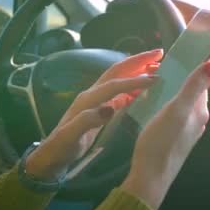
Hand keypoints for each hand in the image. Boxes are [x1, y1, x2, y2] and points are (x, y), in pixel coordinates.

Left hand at [25, 49, 163, 179]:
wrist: (50, 156)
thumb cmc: (61, 147)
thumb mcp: (71, 137)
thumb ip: (87, 121)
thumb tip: (110, 108)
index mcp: (87, 100)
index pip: (114, 85)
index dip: (134, 80)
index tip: (155, 78)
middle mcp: (92, 95)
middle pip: (117, 72)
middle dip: (137, 61)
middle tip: (159, 53)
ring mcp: (95, 101)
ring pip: (119, 79)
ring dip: (137, 70)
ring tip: (156, 65)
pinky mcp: (99, 109)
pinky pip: (119, 92)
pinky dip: (133, 86)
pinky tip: (144, 87)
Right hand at [121, 60, 209, 209]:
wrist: (150, 176)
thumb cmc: (162, 141)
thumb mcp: (177, 109)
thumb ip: (195, 86)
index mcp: (199, 111)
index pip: (201, 83)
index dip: (191, 69)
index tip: (175, 58)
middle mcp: (197, 120)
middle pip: (191, 94)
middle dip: (179, 81)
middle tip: (159, 70)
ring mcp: (186, 131)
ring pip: (182, 105)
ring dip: (172, 94)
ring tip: (154, 85)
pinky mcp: (174, 139)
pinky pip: (173, 116)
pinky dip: (165, 107)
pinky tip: (153, 106)